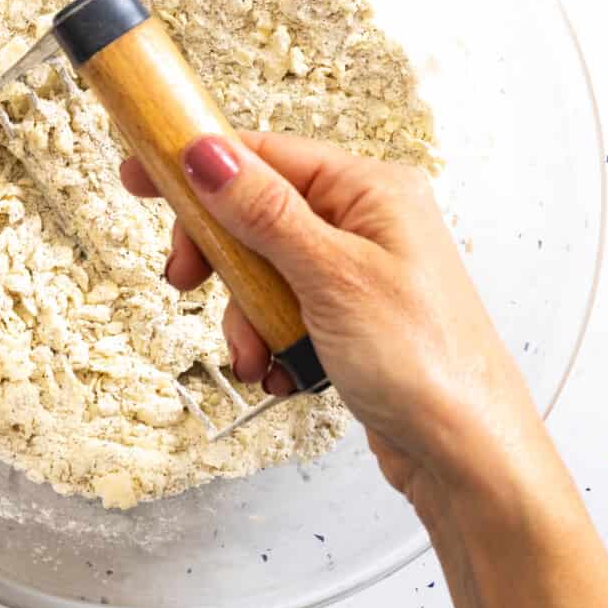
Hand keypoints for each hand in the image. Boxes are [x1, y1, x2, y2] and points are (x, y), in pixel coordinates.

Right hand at [122, 130, 541, 509]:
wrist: (467, 454)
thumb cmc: (427, 361)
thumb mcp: (331, 276)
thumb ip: (264, 212)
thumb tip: (208, 153)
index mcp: (372, 190)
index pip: (266, 155)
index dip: (200, 165)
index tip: (140, 177)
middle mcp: (368, 222)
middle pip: (257, 213)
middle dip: (221, 258)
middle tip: (186, 283)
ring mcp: (359, 273)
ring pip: (264, 272)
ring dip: (245, 315)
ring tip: (254, 355)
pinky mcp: (351, 320)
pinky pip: (286, 313)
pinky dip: (270, 342)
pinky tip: (279, 372)